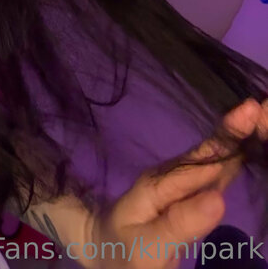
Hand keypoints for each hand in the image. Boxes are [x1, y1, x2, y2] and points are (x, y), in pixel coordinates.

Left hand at [87, 96, 267, 267]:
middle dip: (237, 128)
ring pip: (216, 157)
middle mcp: (174, 176)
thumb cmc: (122, 250)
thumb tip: (219, 198)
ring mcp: (183, 184)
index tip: (253, 108)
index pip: (202, 157)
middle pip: (211, 150)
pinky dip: (236, 157)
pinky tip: (254, 144)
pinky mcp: (192, 195)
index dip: (229, 135)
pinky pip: (218, 173)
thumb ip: (181, 223)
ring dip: (239, 137)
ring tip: (263, 113)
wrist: (103, 249)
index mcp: (161, 182)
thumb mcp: (149, 244)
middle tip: (264, 104)